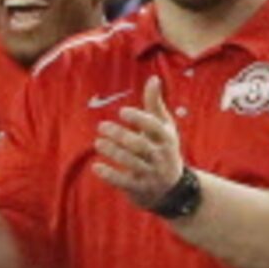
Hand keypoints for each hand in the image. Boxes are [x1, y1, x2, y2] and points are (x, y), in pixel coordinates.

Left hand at [91, 80, 187, 209]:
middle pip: (141, 145)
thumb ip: (155, 104)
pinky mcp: (139, 189)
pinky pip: (124, 182)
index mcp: (167, 138)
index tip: (122, 112)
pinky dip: (109, 175)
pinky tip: (96, 167)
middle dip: (121, 135)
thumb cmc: (163, 149)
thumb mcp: (164, 127)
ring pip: (132, 163)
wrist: (172, 189)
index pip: (155, 127)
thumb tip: (153, 78)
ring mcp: (151, 174)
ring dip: (113, 152)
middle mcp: (161, 156)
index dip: (139, 119)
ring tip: (98, 142)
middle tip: (101, 126)